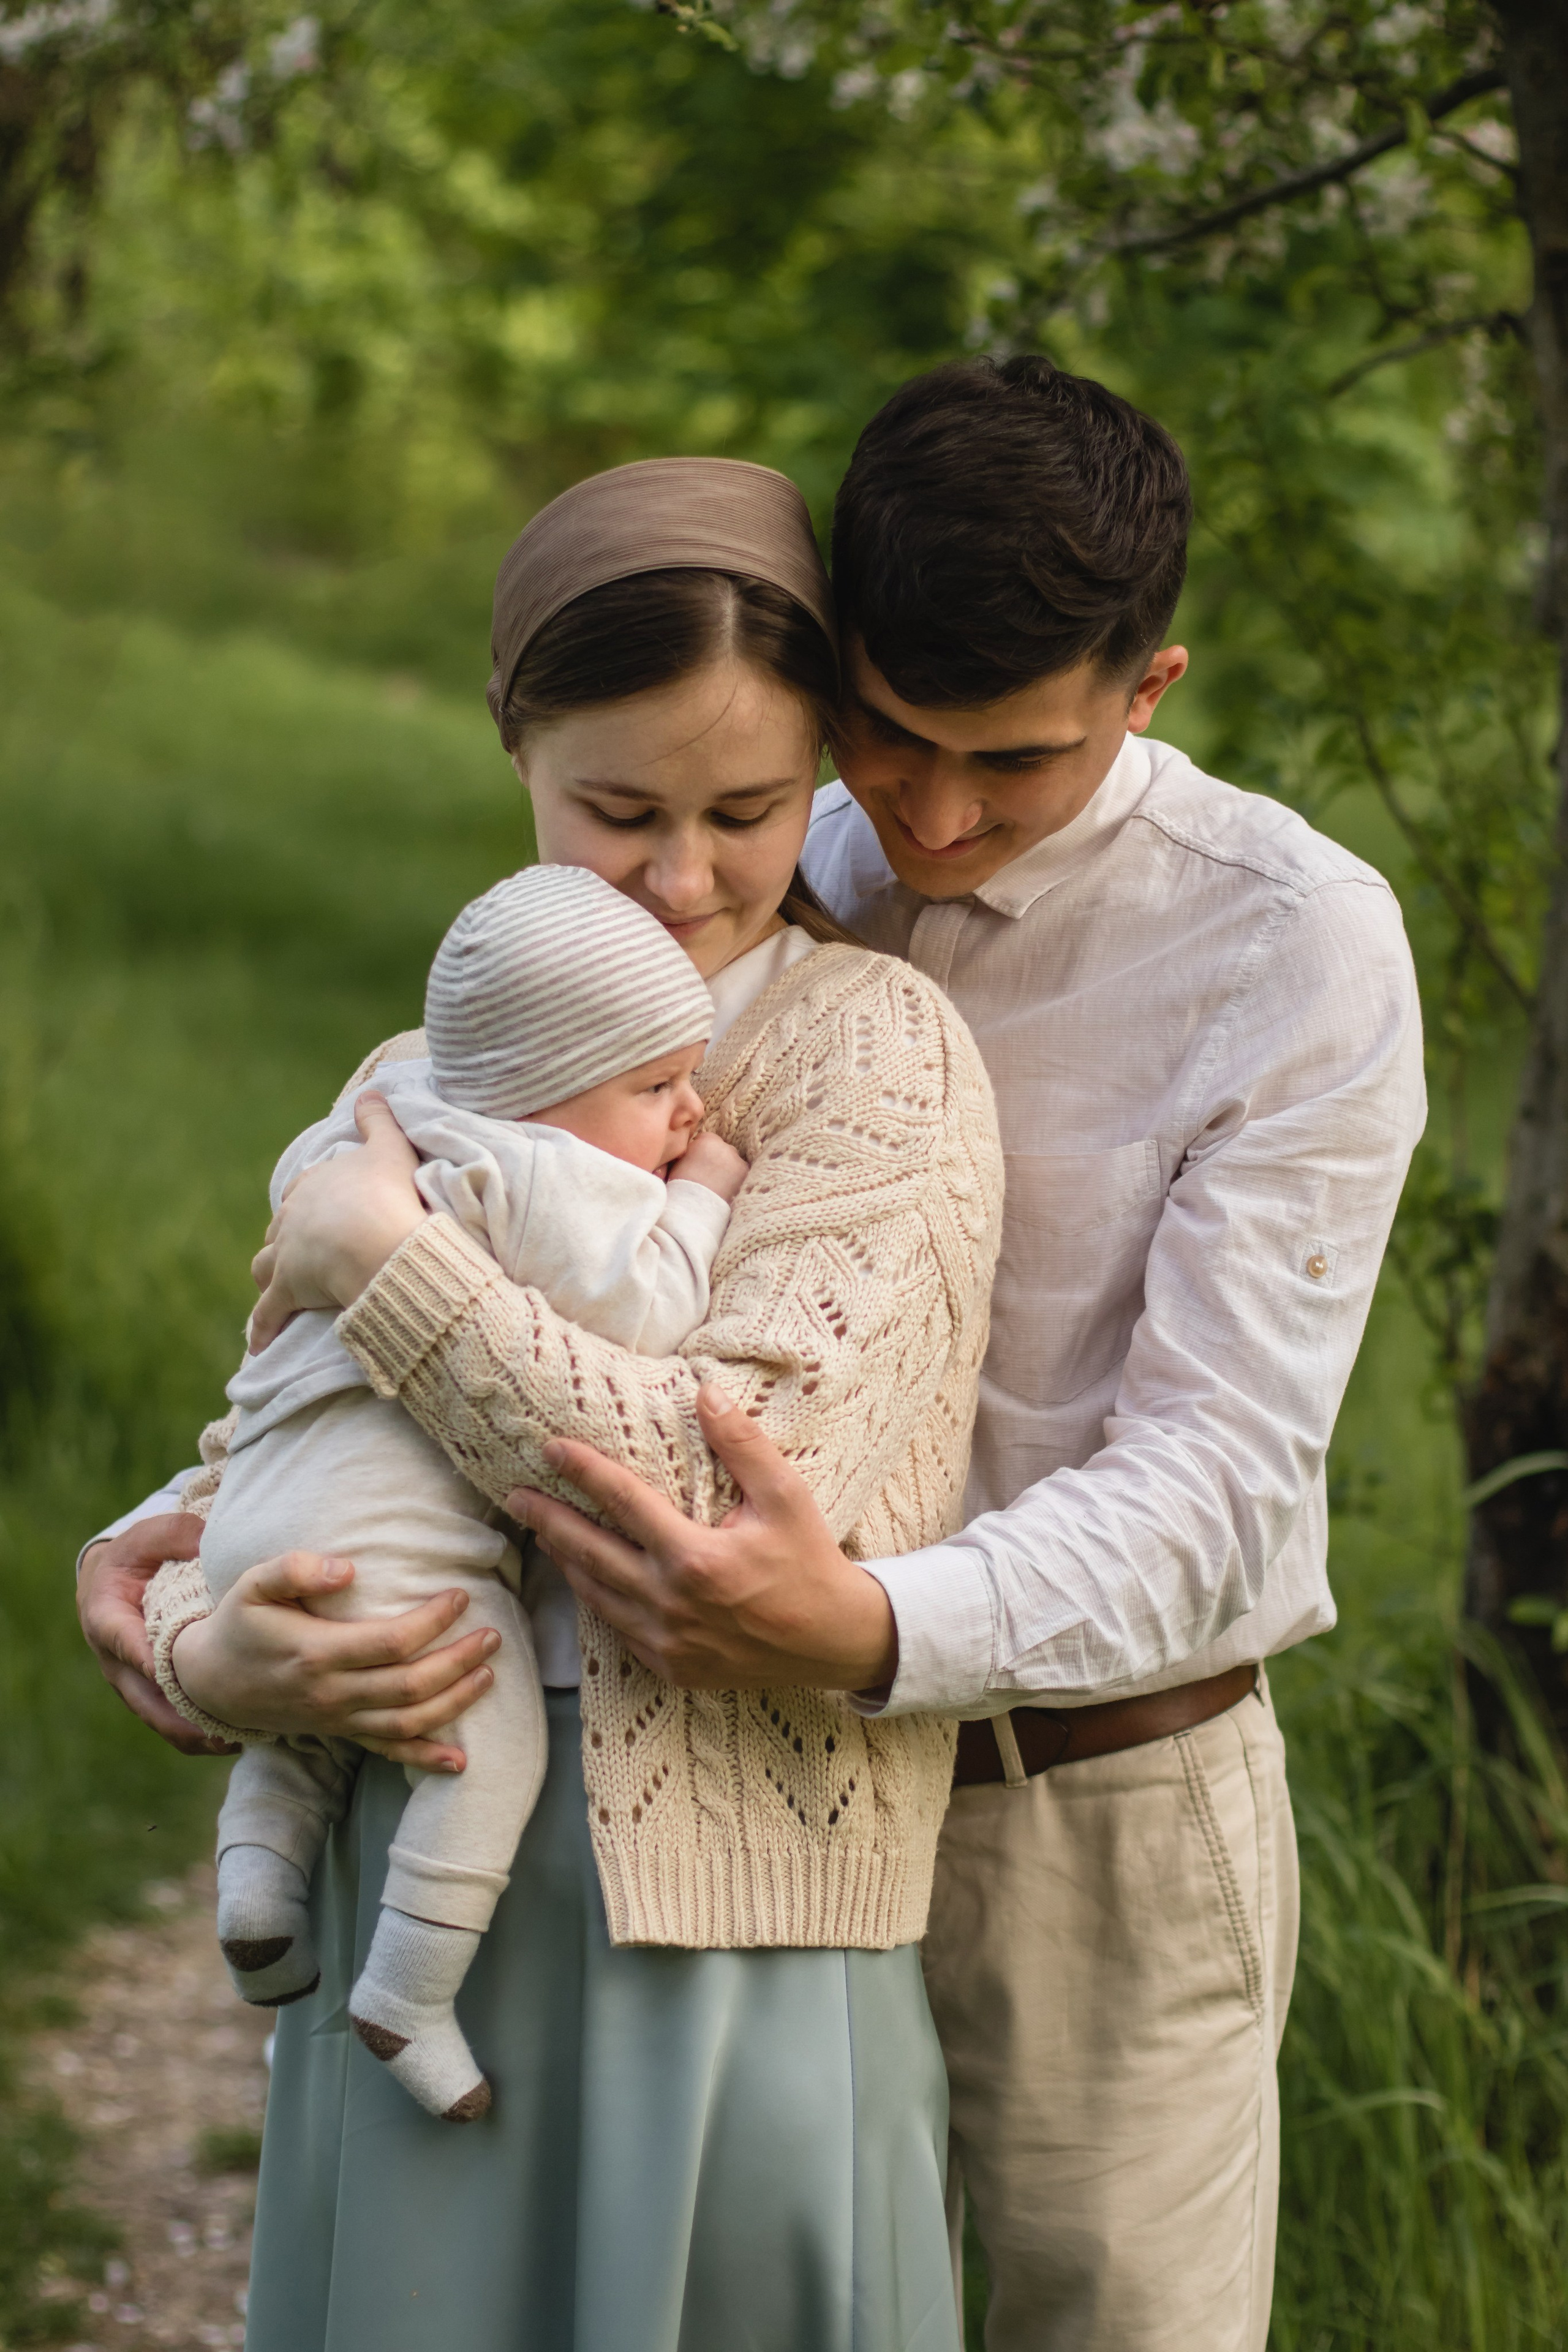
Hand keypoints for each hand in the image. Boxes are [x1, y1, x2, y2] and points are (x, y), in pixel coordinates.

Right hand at [78, 1514, 240, 1756]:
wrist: (117, 1577)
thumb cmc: (137, 1554)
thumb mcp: (150, 1536)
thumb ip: (175, 1535)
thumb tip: (207, 1541)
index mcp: (107, 1618)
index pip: (125, 1642)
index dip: (148, 1661)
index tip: (175, 1676)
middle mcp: (116, 1659)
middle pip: (142, 1697)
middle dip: (177, 1718)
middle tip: (217, 1731)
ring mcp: (133, 1681)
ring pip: (157, 1717)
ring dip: (191, 1733)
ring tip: (232, 1743)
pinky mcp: (152, 1691)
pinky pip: (170, 1719)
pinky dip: (197, 1732)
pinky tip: (235, 1736)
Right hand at [171, 1551, 501, 1770]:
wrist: (212, 1681)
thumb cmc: (240, 1624)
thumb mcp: (252, 1586)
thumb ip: (294, 1569)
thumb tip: (347, 1570)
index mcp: (317, 1652)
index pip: (391, 1642)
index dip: (432, 1621)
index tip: (461, 1596)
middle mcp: (332, 1693)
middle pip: (410, 1686)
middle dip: (459, 1662)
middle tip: (493, 1636)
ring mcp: (338, 1719)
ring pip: (408, 1723)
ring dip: (455, 1703)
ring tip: (489, 1675)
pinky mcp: (341, 1733)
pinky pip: (388, 1753)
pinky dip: (425, 1759)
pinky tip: (461, 1762)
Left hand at [249, 1093, 425, 1350]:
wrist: (375, 1240)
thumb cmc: (386, 1195)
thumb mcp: (390, 1149)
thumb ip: (379, 1120)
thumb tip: (371, 1090)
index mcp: (314, 1185)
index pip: (303, 1192)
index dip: (311, 1202)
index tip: (321, 1212)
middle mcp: (292, 1218)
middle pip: (280, 1228)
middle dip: (286, 1239)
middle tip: (304, 1253)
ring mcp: (286, 1255)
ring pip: (265, 1265)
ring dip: (269, 1276)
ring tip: (276, 1291)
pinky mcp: (287, 1290)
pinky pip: (267, 1315)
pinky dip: (262, 1328)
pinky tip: (258, 1346)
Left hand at [507, 1384, 898, 1690]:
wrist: (833, 1641)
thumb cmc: (810, 1563)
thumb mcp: (786, 1496)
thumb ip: (742, 1444)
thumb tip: (704, 1393)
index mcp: (695, 1559)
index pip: (622, 1501)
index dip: (581, 1470)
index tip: (550, 1448)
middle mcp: (670, 1604)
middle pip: (589, 1553)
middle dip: (547, 1520)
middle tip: (515, 1496)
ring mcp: (667, 1642)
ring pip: (596, 1595)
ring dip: (565, 1560)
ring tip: (543, 1532)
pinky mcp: (671, 1667)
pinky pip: (617, 1629)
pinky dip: (596, 1599)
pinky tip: (586, 1579)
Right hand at [669, 1132, 748, 1203]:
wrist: (694, 1207)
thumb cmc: (681, 1184)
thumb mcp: (678, 1161)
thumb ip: (688, 1151)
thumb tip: (691, 1151)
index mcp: (707, 1140)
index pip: (706, 1139)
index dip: (700, 1150)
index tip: (697, 1162)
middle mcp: (726, 1146)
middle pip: (722, 1149)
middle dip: (716, 1158)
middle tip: (707, 1174)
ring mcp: (737, 1159)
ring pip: (733, 1160)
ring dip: (727, 1168)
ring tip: (717, 1184)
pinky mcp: (745, 1173)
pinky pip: (741, 1172)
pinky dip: (736, 1178)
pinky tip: (727, 1188)